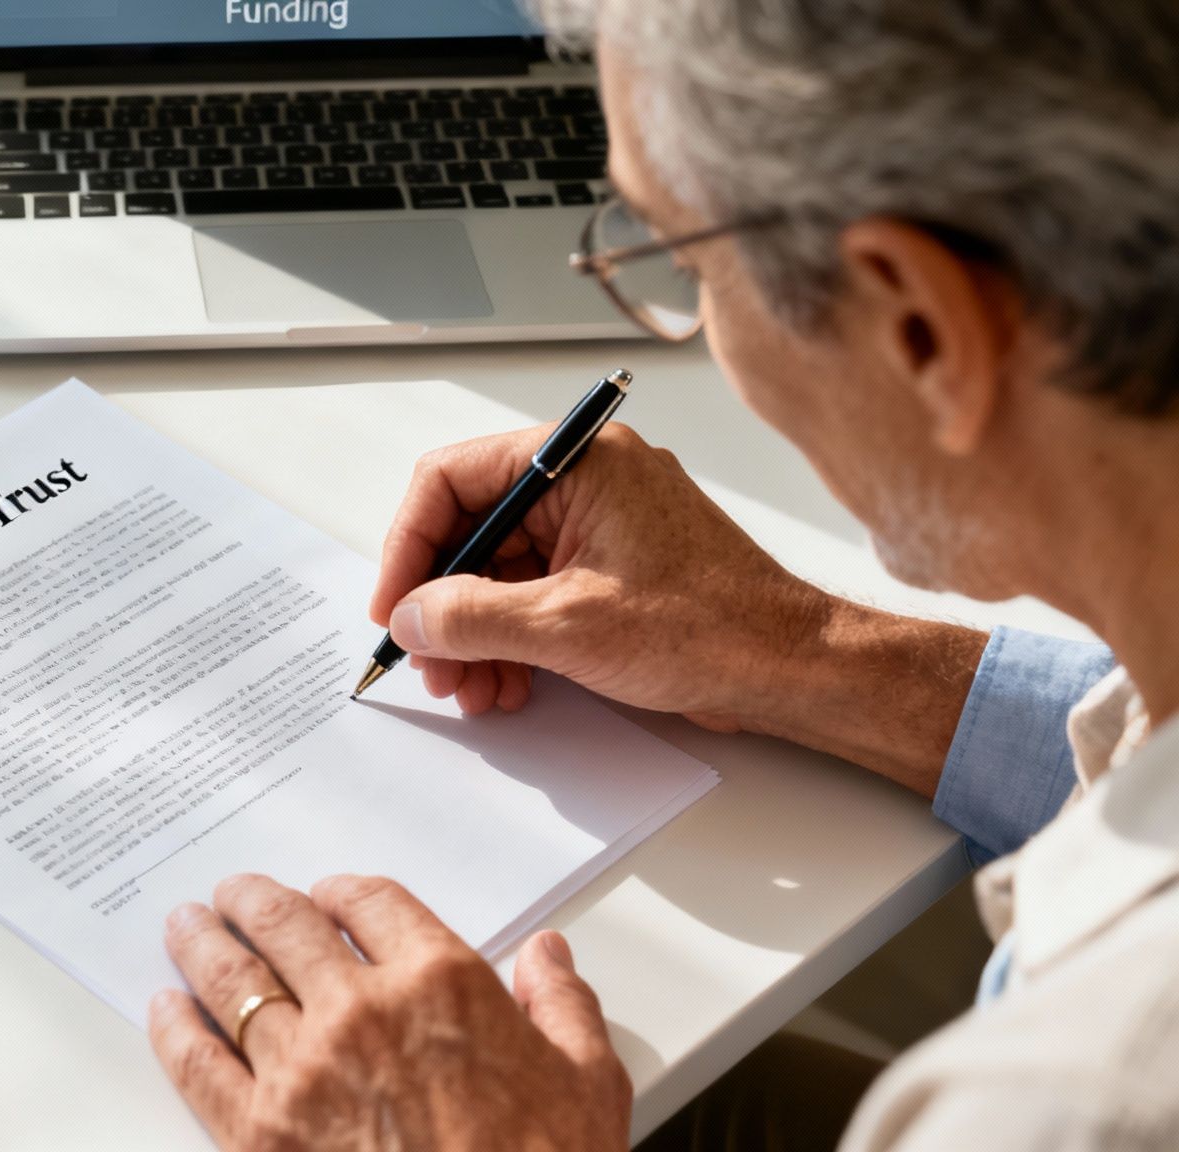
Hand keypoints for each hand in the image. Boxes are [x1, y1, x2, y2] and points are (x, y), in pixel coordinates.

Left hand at [150, 874, 629, 1151]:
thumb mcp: (589, 1082)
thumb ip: (564, 1005)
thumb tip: (548, 956)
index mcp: (442, 983)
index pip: (371, 903)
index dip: (341, 893)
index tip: (326, 896)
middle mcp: (363, 1010)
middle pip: (286, 927)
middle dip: (253, 902)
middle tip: (234, 895)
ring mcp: (303, 1070)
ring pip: (233, 981)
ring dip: (203, 944)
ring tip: (186, 926)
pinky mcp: (260, 1132)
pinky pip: (200, 1064)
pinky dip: (176, 1029)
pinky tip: (166, 1010)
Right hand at [367, 423, 988, 794]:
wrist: (792, 669)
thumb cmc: (713, 628)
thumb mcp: (566, 626)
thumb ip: (470, 617)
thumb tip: (410, 618)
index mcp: (577, 461)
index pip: (451, 480)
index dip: (409, 548)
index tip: (393, 608)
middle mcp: (585, 480)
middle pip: (472, 530)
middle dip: (442, 605)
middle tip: (430, 663)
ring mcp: (599, 524)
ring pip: (499, 571)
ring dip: (473, 633)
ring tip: (472, 688)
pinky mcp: (610, 568)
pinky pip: (534, 593)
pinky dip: (511, 639)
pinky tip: (507, 684)